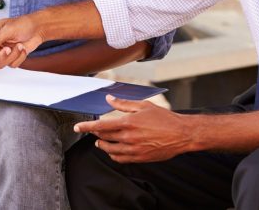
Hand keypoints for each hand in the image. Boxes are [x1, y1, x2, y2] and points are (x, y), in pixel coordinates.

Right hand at [0, 16, 43, 72]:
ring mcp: (0, 53)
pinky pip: (11, 65)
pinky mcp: (10, 58)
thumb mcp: (6, 29)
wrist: (38, 28)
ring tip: (17, 45)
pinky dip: (18, 58)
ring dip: (10, 56)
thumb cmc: (22, 23)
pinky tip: (22, 48)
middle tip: (8, 47)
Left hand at [74, 95, 191, 162]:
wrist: (180, 134)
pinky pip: (120, 159)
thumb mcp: (143, 106)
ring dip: (102, 145)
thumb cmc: (164, 118)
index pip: (101, 126)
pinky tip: (113, 150)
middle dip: (95, 134)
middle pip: (104, 138)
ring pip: (110, 150)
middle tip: (91, 130)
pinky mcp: (139, 158)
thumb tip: (109, 99)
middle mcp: (129, 138)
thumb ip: (124, 104)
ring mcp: (133, 150)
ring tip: (100, 141)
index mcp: (128, 123)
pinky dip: (113, 155)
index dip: (87, 126)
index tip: (77, 127)